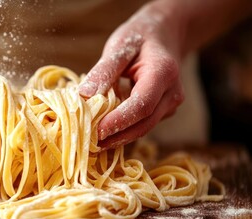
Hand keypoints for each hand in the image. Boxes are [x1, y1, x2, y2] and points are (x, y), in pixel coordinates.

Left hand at [79, 3, 184, 149]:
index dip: (118, 122)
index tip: (96, 132)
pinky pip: (143, 124)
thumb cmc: (140, 37)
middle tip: (89, 144)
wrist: (164, 35)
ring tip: (93, 142)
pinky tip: (104, 133)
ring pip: (144, 128)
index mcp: (163, 73)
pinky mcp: (163, 111)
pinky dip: (124, 130)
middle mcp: (172, 93)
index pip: (141, 105)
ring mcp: (170, 104)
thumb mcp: (119, 46)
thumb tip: (84, 95)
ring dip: (119, 137)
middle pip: (144, 123)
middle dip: (117, 136)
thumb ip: (104, 70)